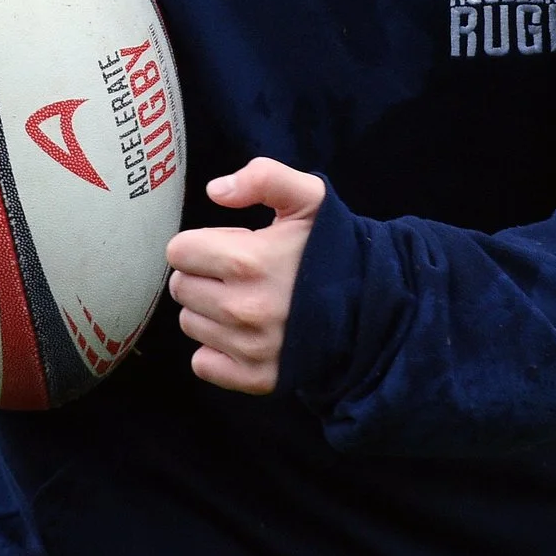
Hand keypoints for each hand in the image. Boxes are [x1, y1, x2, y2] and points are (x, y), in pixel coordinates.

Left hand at [165, 159, 325, 394]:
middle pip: (181, 287)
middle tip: (240, 274)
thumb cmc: (336, 250)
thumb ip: (263, 177)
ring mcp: (248, 347)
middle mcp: (242, 308)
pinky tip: (245, 333)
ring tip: (248, 301)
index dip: (203, 244)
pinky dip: (217, 350)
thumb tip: (216, 190)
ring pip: (190, 324)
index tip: (233, 247)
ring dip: (210, 312)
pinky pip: (203, 363)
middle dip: (204, 276)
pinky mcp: (254, 377)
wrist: (377, 308)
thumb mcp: (310, 198)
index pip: (178, 251)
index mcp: (247, 260)